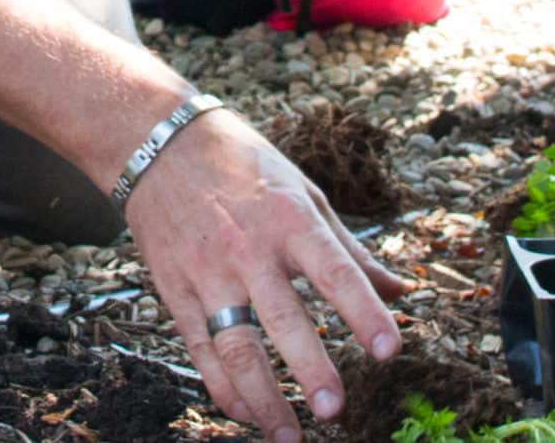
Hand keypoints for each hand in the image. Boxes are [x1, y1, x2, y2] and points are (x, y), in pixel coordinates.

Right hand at [117, 110, 408, 442]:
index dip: (363, 313)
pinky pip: (198, 347)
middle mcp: (247, 248)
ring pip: (235, 344)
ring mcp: (206, 270)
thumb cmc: (240, 164)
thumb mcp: (303, 191)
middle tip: (334, 410)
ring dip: (263, 396)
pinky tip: (245, 413)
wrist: (154, 140)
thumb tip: (400, 292)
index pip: (335, 272)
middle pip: (281, 318)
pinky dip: (221, 386)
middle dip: (309, 367)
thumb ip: (350, 249)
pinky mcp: (174, 287)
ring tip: (290, 436)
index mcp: (289, 220)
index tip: (389, 351)